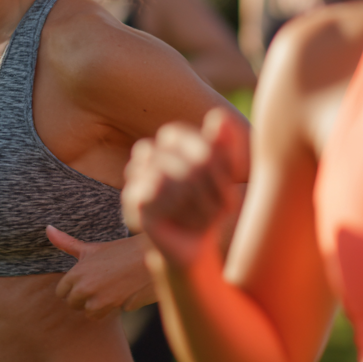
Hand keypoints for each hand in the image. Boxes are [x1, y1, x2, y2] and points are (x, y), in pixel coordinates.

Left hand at [48, 228, 154, 319]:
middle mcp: (84, 287)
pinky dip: (110, 309)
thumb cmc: (120, 251)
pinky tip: (120, 294)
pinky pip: (104, 316)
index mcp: (76, 272)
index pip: (61, 292)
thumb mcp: (92, 248)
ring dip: (98, 305)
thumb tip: (47, 229)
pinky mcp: (115, 308)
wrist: (151, 256)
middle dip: (83, 298)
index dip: (72, 287)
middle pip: (73, 304)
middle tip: (100, 284)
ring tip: (111, 288)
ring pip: (89, 313)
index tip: (86, 280)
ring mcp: (99, 299)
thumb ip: (66, 243)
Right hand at [121, 107, 246, 266]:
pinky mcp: (134, 204)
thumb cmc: (209, 204)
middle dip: (209, 182)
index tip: (228, 175)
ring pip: (168, 175)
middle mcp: (145, 156)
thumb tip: (219, 116)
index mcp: (166, 143)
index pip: (176, 134)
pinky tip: (193, 222)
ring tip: (210, 216)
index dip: (204, 151)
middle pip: (177, 154)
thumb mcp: (224, 174)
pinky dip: (182, 210)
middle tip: (226, 205)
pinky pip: (156, 195)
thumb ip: (223, 144)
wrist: (194, 245)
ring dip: (199, 199)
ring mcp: (135, 178)